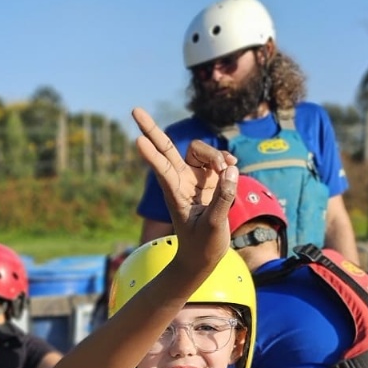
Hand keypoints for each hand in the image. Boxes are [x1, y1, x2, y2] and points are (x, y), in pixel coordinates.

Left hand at [132, 108, 235, 273]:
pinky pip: (215, 160)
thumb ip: (223, 197)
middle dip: (151, 129)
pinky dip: (224, 160)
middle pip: (166, 148)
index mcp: (175, 194)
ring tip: (228, 168)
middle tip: (134, 110)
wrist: (201, 257)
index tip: (137, 140)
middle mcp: (180, 181)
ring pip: (199, 150)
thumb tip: (230, 170)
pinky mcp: (206, 180)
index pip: (162, 169)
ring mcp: (192, 178)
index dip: (152, 155)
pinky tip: (233, 167)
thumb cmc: (202, 246)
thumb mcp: (214, 225)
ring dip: (214, 154)